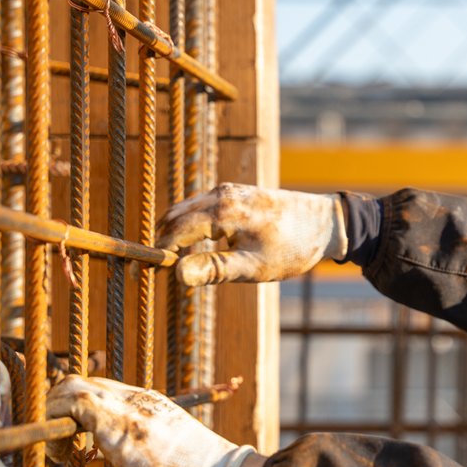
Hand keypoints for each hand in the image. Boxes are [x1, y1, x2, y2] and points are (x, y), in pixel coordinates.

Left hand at [46, 375, 260, 466]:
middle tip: (64, 450)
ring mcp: (130, 410)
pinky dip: (54, 428)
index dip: (78, 411)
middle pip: (81, 383)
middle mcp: (140, 400)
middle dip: (59, 411)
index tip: (76, 443)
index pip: (102, 390)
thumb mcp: (175, 455)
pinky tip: (65, 458)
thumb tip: (145, 465)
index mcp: (155, 404)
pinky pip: (69, 406)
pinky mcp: (120, 427)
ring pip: (70, 387)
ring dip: (53, 418)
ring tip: (62, 454)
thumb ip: (154, 448)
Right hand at [156, 183, 346, 286]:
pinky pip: (200, 208)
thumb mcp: (255, 266)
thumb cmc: (294, 247)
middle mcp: (221, 194)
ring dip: (173, 234)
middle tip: (147, 272)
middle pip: (174, 217)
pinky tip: (193, 249)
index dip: (155, 254)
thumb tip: (177, 275)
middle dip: (159, 243)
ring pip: (185, 211)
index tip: (139, 276)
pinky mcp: (234, 193)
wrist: (327, 223)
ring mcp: (227, 190)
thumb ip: (215, 269)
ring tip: (167, 264)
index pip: (174, 230)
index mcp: (224, 210)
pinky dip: (189, 226)